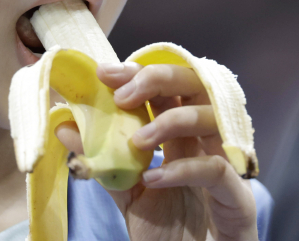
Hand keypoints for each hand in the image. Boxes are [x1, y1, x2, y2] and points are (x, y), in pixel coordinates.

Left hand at [55, 62, 258, 240]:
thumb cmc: (168, 229)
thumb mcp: (127, 191)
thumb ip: (101, 160)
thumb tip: (62, 126)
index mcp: (183, 134)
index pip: (167, 87)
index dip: (138, 73)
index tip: (105, 73)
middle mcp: (206, 140)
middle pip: (196, 84)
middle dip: (158, 79)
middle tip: (123, 95)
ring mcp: (226, 163)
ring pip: (210, 116)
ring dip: (170, 121)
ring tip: (138, 142)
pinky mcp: (236, 195)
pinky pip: (215, 168)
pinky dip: (182, 169)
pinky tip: (154, 179)